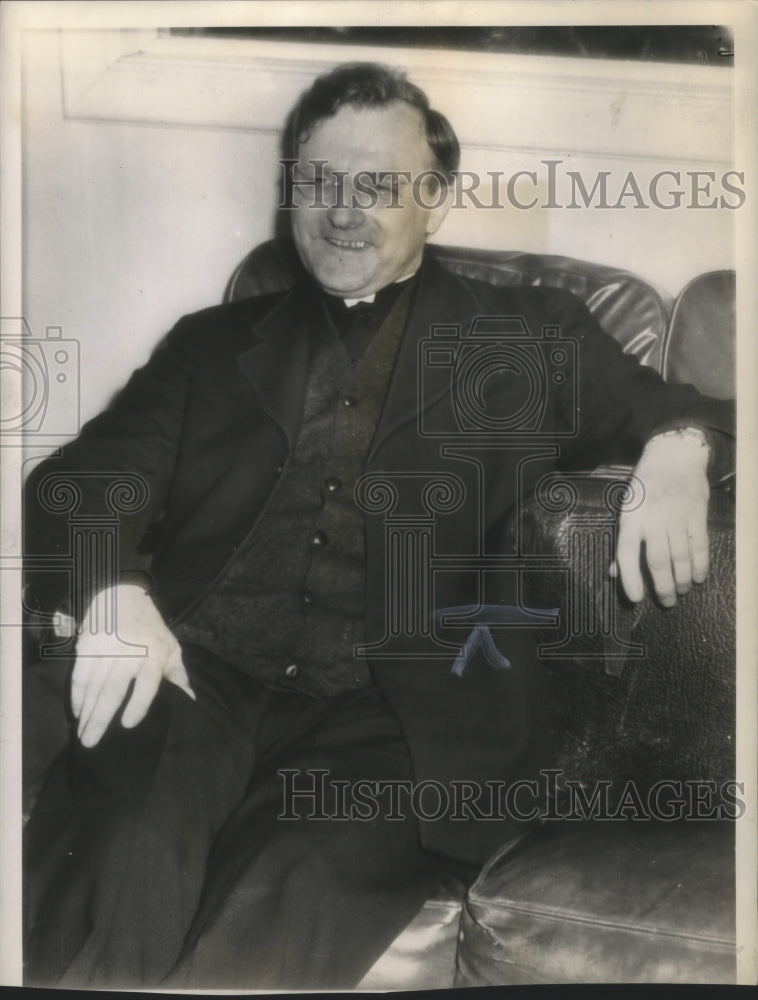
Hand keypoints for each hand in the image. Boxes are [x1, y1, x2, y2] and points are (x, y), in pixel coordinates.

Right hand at [71, 583, 194, 746]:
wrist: (122, 592)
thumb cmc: (150, 627)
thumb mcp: (170, 646)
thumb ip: (178, 674)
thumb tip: (190, 701)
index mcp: (154, 651)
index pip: (147, 682)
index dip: (138, 704)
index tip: (127, 725)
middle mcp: (129, 649)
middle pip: (113, 689)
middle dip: (101, 718)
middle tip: (91, 743)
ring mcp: (105, 647)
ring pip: (93, 686)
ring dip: (86, 712)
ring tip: (82, 734)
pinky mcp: (86, 644)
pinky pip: (79, 675)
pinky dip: (76, 695)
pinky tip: (77, 712)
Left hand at [610, 429, 709, 606]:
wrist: (674, 457)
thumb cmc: (645, 487)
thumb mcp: (627, 509)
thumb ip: (623, 542)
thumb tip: (613, 573)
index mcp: (631, 517)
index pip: (626, 552)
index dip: (630, 577)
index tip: (635, 598)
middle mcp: (653, 518)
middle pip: (658, 560)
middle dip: (662, 586)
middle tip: (666, 602)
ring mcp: (677, 516)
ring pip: (681, 557)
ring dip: (681, 580)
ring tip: (680, 592)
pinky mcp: (697, 514)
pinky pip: (700, 546)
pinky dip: (700, 565)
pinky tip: (697, 578)